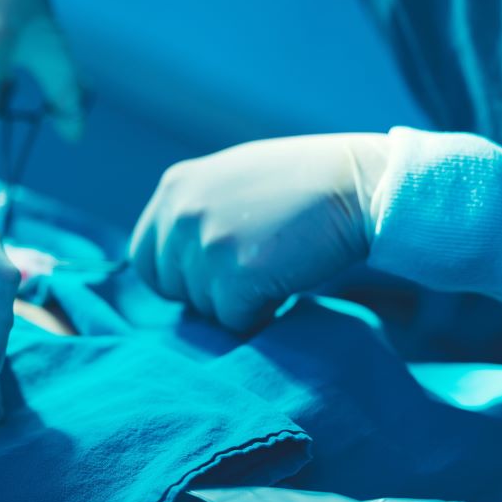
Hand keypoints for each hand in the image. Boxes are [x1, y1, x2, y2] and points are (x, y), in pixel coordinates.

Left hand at [129, 134, 388, 333]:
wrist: (358, 185)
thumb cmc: (302, 183)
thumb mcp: (229, 178)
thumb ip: (193, 212)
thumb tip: (172, 261)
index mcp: (174, 188)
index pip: (144, 258)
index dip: (177, 277)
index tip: (213, 277)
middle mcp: (181, 215)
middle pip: (173, 289)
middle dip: (209, 292)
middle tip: (252, 273)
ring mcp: (207, 245)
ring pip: (205, 309)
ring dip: (239, 303)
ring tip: (274, 268)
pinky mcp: (237, 275)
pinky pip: (235, 322)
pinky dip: (262, 315)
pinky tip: (286, 285)